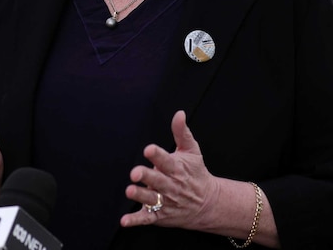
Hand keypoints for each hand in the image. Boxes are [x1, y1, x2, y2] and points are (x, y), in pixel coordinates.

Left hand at [120, 110, 219, 229]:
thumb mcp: (192, 151)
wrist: (208, 203)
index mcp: (177, 169)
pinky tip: (124, 220)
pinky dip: (135, 220)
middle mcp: (170, 186)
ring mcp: (165, 202)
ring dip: (140, 196)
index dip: (157, 155)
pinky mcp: (160, 215)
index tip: (148, 149)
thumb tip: (179, 113)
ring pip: (151, 199)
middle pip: (157, 181)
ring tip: (130, 191)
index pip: (166, 161)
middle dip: (147, 177)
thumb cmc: (196, 174)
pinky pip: (147, 219)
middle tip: (136, 172)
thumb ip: (182, 132)